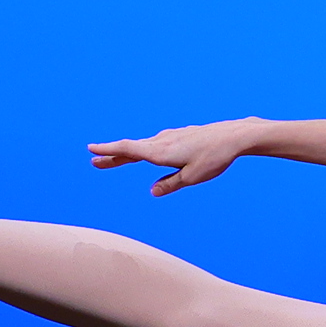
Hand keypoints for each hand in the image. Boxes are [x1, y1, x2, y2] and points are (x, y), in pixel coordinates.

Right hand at [90, 119, 260, 193]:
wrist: (233, 136)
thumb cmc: (214, 158)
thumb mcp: (192, 178)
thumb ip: (170, 184)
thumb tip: (153, 191)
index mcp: (161, 152)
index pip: (128, 149)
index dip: (108, 150)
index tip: (91, 150)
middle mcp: (162, 141)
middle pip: (131, 148)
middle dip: (112, 156)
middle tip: (94, 162)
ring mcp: (171, 136)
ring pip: (144, 146)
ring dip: (128, 153)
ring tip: (113, 159)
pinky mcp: (180, 135)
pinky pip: (157, 144)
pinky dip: (145, 149)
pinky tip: (146, 154)